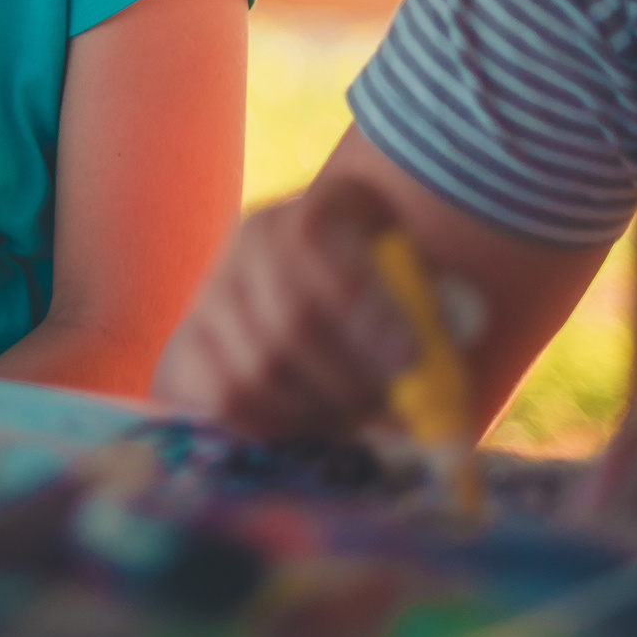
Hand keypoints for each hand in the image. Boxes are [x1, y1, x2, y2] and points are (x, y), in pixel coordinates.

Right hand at [152, 175, 423, 439]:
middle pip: (288, 321)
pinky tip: (309, 425)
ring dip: (316, 410)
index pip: (309, 241)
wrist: (330, 303)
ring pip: (255, 369)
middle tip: (390, 411)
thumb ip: (439, 309)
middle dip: (349, 380)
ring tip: (354, 418)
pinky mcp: (188, 348)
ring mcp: (212, 296)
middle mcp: (249, 242)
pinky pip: (221, 399)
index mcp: (313, 210)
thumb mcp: (423, 285)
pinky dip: (273, 424)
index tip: (409, 359)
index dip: (358, 303)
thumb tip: (448, 355)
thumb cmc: (392, 298)